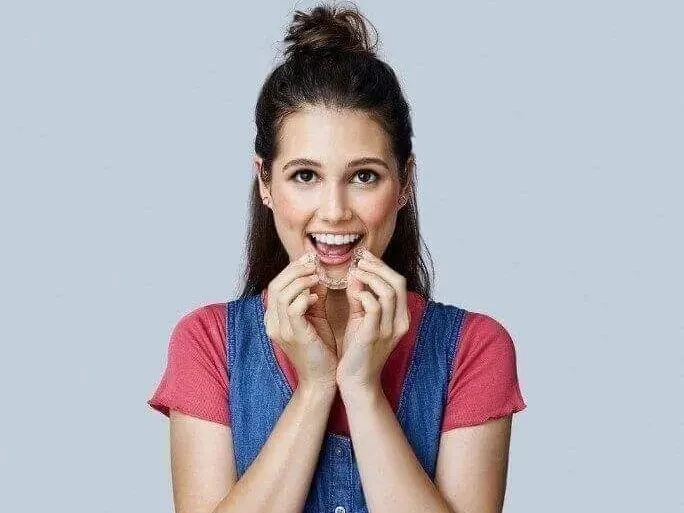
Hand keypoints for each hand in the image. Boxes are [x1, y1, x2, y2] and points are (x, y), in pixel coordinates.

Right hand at [263, 252, 336, 391]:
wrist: (321, 379)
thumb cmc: (320, 349)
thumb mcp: (316, 316)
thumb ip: (314, 295)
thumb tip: (319, 273)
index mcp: (275, 318)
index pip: (277, 284)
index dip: (292, 269)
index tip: (310, 258)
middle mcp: (272, 323)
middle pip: (276, 285)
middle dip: (296, 270)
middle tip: (314, 262)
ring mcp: (280, 330)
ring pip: (282, 294)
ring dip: (301, 280)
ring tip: (317, 275)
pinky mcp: (294, 336)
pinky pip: (293, 309)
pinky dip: (305, 298)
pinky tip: (317, 296)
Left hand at [336, 248, 410, 394]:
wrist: (355, 381)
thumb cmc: (357, 350)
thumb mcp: (360, 319)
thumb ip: (360, 297)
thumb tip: (355, 273)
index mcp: (400, 317)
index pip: (398, 283)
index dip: (382, 266)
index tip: (364, 257)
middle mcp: (399, 323)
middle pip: (398, 283)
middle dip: (377, 267)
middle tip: (359, 261)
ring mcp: (388, 330)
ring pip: (388, 292)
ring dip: (370, 277)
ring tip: (354, 272)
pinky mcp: (373, 336)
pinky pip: (375, 308)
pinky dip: (364, 295)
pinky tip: (353, 293)